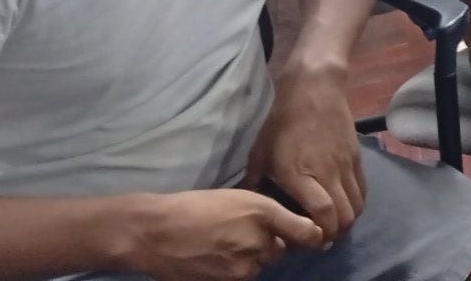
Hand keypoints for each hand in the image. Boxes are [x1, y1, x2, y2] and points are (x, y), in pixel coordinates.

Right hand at [114, 189, 325, 280]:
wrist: (155, 232)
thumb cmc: (194, 206)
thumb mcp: (237, 197)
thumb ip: (265, 213)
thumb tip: (286, 228)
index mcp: (263, 211)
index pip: (306, 232)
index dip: (313, 237)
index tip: (316, 238)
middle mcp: (258, 240)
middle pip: (279, 251)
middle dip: (268, 245)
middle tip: (242, 235)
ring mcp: (242, 266)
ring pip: (259, 266)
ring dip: (250, 259)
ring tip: (223, 245)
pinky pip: (241, 277)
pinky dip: (233, 270)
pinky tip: (214, 258)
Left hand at [242, 73, 362, 244]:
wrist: (314, 89)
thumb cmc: (282, 121)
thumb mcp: (259, 152)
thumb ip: (254, 181)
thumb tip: (249, 202)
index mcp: (299, 175)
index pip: (322, 213)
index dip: (319, 234)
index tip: (309, 240)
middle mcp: (327, 174)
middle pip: (344, 216)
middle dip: (334, 234)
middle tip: (321, 236)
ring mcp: (345, 166)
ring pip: (356, 206)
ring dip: (347, 220)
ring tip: (333, 223)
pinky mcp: (357, 157)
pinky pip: (363, 189)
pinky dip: (356, 203)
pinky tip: (344, 204)